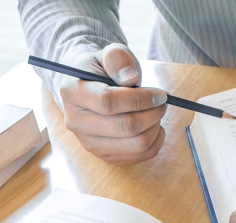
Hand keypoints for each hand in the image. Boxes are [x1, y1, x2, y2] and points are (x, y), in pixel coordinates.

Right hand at [59, 43, 167, 164]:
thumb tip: (130, 78)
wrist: (91, 87)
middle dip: (153, 114)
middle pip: (125, 127)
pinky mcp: (104, 155)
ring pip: (136, 144)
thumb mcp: (110, 54)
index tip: (160, 94)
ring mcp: (89, 142)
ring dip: (155, 128)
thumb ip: (118, 59)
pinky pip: (139, 156)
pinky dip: (155, 141)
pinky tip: (154, 127)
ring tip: (156, 113)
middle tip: (162, 103)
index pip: (108, 102)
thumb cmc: (104, 70)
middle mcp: (76, 122)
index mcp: (73, 93)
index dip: (140, 99)